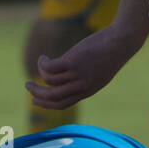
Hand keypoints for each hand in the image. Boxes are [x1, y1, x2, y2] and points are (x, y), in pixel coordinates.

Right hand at [25, 23, 143, 109]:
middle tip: (27, 85)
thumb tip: (71, 79)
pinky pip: (50, 68)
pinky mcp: (72, 62)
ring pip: (49, 81)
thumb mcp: (99, 72)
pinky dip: (43, 64)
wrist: (121, 42)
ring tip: (39, 63)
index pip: (62, 105)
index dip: (46, 104)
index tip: (35, 99)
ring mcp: (77, 75)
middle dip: (36, 93)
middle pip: (52, 97)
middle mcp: (81, 87)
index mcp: (87, 91)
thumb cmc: (111, 54)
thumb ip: (86, 79)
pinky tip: (44, 58)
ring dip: (38, 74)